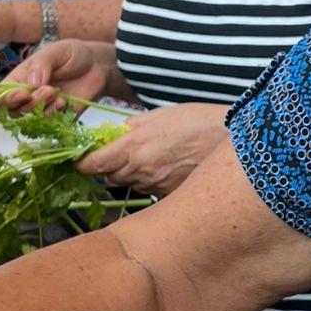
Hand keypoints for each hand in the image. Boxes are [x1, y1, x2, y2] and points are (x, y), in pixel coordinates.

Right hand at [0, 39, 108, 113]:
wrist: (97, 65)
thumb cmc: (73, 54)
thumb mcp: (56, 51)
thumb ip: (42, 64)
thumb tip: (31, 81)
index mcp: (20, 79)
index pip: (2, 96)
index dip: (8, 99)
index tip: (23, 93)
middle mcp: (29, 96)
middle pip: (14, 112)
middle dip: (30, 104)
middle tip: (48, 90)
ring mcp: (44, 108)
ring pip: (32, 120)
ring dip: (44, 109)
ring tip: (58, 94)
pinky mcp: (59, 117)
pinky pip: (51, 124)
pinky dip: (56, 115)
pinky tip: (65, 102)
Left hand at [78, 103, 227, 195]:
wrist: (230, 139)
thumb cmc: (197, 121)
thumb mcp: (158, 115)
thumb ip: (131, 127)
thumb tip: (113, 135)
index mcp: (134, 147)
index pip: (94, 164)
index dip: (84, 164)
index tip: (81, 161)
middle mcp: (142, 170)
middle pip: (110, 178)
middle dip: (110, 168)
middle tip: (121, 155)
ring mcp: (156, 186)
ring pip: (131, 185)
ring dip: (133, 175)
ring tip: (152, 158)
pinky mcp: (170, 195)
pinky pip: (151, 191)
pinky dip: (152, 182)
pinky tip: (167, 168)